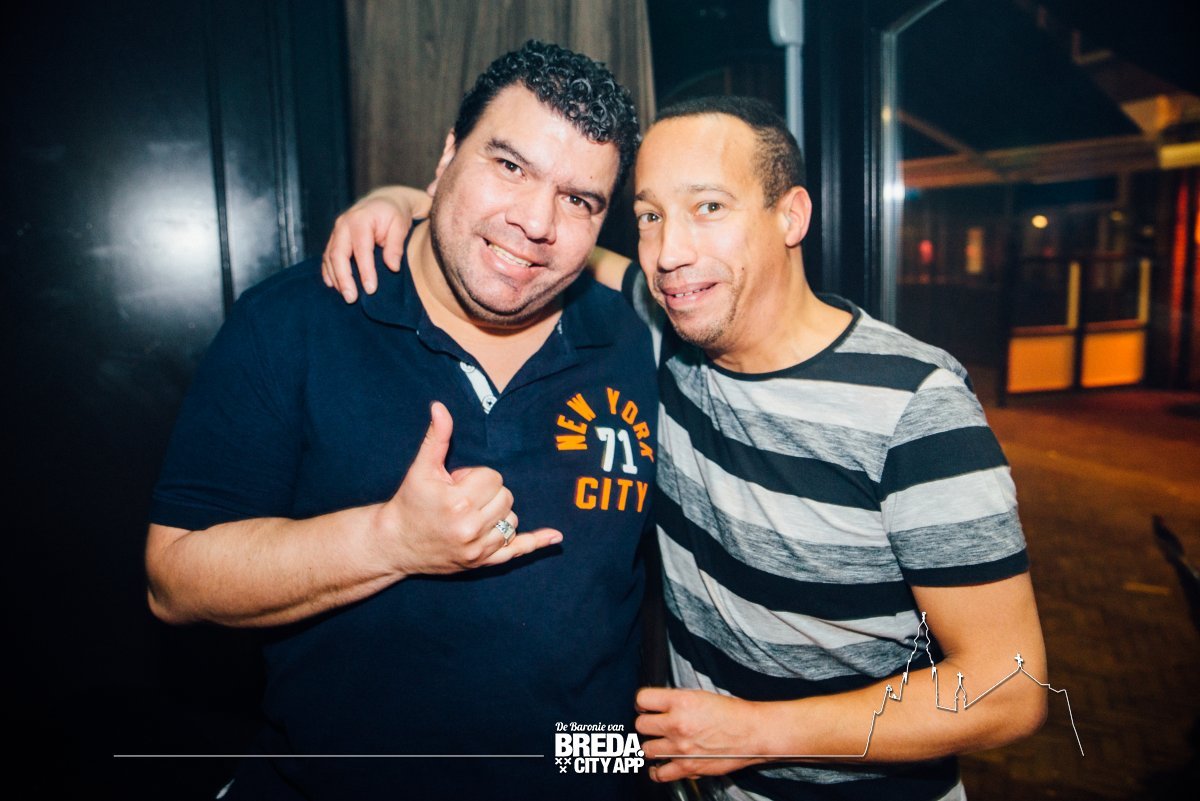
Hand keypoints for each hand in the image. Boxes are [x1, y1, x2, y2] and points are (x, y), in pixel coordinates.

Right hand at [321, 188, 423, 302]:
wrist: (384, 200)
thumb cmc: (394, 214)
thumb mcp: (400, 226)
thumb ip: (396, 246)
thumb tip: (392, 267)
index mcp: (360, 220)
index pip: (361, 250)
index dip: (365, 271)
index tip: (371, 289)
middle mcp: (344, 224)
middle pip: (338, 254)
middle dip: (344, 278)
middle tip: (351, 298)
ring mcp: (337, 231)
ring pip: (330, 257)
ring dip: (336, 278)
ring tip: (346, 296)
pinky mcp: (334, 237)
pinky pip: (327, 256)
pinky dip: (329, 271)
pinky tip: (333, 285)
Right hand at [371, 402, 561, 575]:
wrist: (394, 543)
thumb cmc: (410, 503)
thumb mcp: (421, 469)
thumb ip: (436, 438)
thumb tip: (440, 407)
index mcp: (458, 502)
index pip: (493, 477)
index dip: (475, 477)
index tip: (455, 485)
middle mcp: (470, 528)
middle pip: (506, 497)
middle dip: (487, 494)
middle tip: (460, 500)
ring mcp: (477, 549)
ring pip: (512, 519)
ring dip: (497, 513)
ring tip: (469, 515)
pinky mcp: (482, 563)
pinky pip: (517, 551)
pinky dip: (536, 542)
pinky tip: (556, 536)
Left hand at [635, 687, 770, 781]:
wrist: (752, 733)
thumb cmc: (732, 713)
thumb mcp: (700, 695)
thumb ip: (676, 700)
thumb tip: (658, 705)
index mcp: (681, 702)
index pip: (642, 699)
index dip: (642, 702)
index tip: (646, 706)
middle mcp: (677, 724)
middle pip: (640, 725)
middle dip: (647, 724)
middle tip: (655, 724)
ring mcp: (680, 748)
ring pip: (645, 749)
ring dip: (651, 745)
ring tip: (660, 742)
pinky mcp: (688, 767)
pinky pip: (659, 774)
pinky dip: (656, 771)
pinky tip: (660, 764)